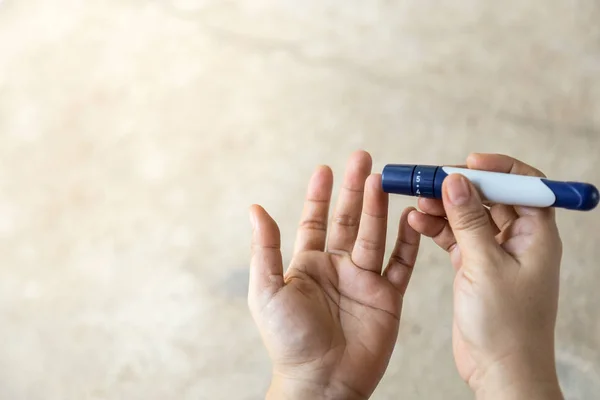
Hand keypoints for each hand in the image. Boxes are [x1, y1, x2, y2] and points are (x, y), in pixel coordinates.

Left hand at [248, 151, 420, 399]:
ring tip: (382, 178)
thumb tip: (255, 209)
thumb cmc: (288, 340)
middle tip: (362, 159)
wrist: (322, 381)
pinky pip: (402, 263)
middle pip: (348, 219)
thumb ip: (265, 249)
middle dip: (354, 189)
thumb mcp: (268, 290)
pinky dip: (408, 241)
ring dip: (378, 207)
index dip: (320, 194)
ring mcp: (364, 280)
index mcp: (308, 264)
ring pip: (374, 234)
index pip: (315, 220)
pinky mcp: (387, 297)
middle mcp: (337, 267)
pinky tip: (411, 217)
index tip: (326, 168)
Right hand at [408, 154, 563, 399]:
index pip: (524, 185)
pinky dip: (436, 228)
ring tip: (416, 204)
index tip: (467, 163)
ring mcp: (494, 252)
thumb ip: (469, 221)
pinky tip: (416, 223)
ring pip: (467, 215)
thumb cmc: (507, 325)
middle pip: (489, 196)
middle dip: (459, 186)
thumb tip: (456, 180)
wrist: (500, 370)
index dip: (498, 169)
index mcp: (536, 234)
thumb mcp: (485, 266)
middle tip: (428, 180)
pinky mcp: (473, 265)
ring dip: (442, 207)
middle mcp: (518, 238)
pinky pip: (454, 236)